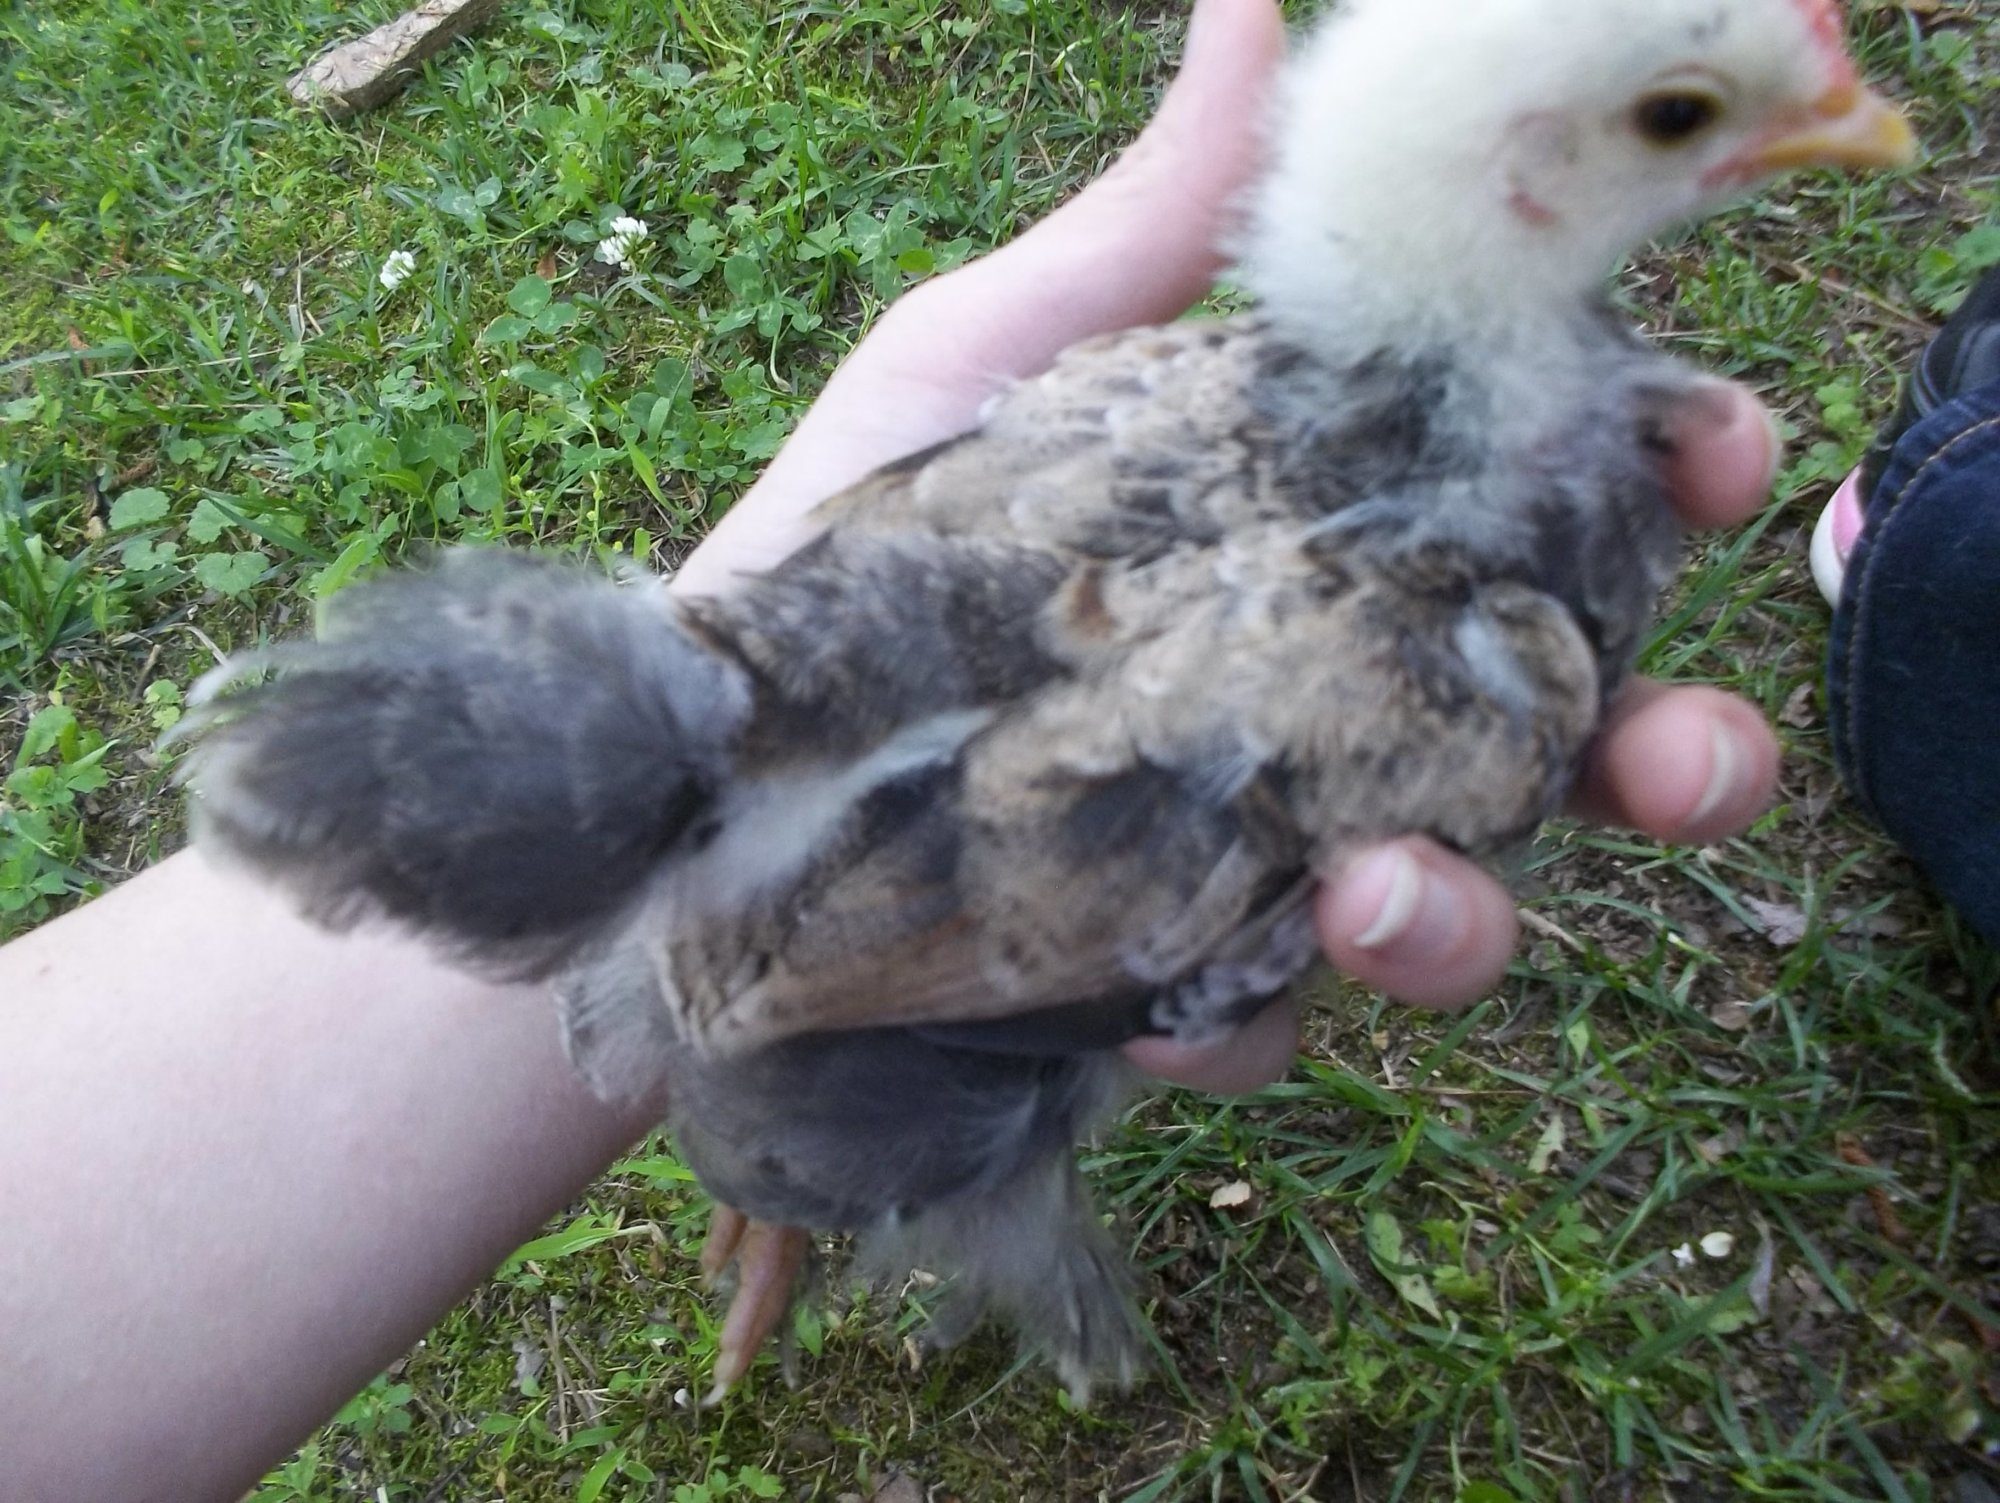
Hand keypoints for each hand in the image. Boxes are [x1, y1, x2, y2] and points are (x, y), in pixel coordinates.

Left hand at [680, 0, 1780, 1371]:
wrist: (688, 767)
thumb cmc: (850, 549)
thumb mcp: (994, 362)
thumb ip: (1149, 228)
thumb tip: (1253, 6)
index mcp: (1308, 552)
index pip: (1536, 522)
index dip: (1649, 487)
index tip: (1704, 453)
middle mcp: (1309, 710)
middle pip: (1555, 746)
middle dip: (1661, 755)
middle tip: (1682, 757)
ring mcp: (1242, 863)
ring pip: (1434, 912)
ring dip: (1459, 917)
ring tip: (1388, 894)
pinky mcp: (1152, 990)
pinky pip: (1249, 1019)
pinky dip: (1242, 1010)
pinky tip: (1179, 991)